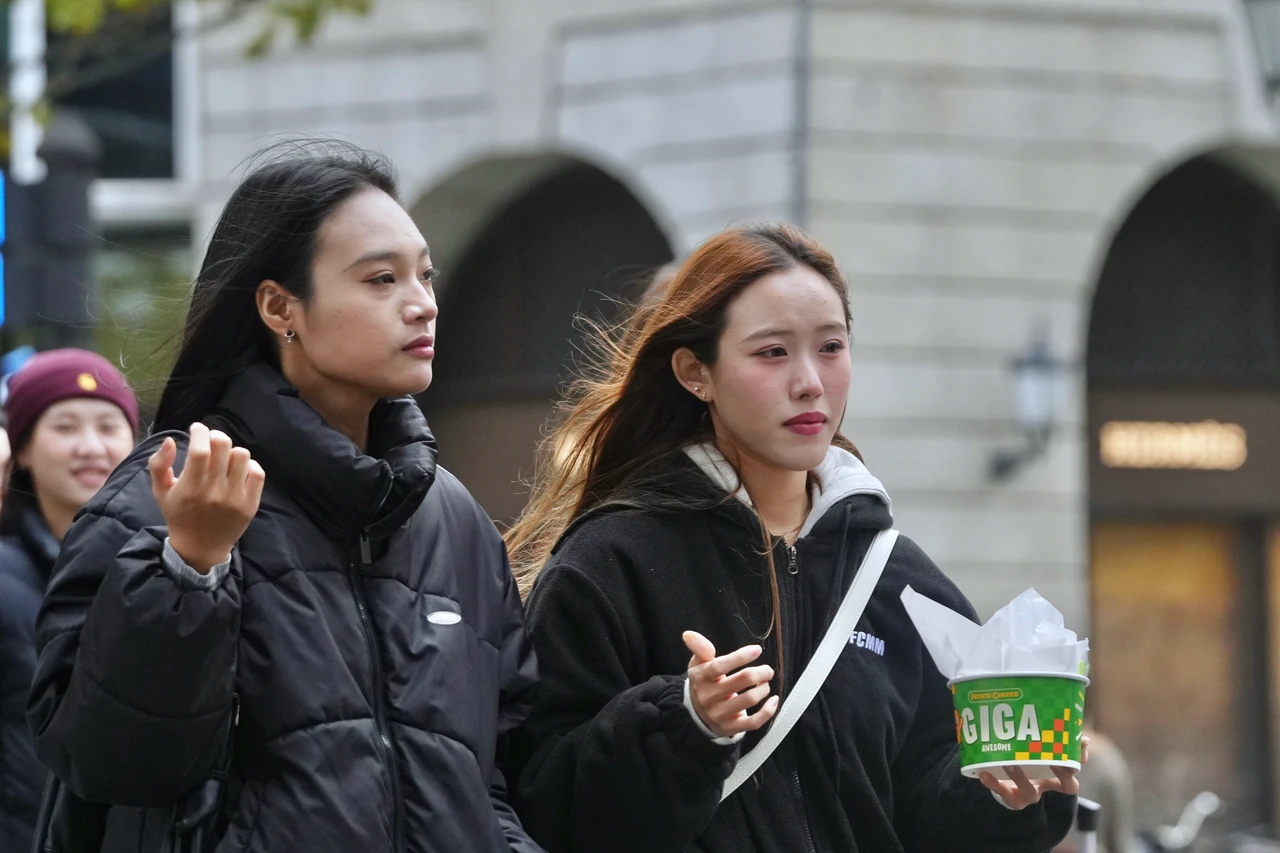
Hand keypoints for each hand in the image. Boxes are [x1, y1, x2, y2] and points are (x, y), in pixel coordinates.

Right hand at [149, 423, 264, 572]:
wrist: (201, 547)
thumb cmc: (179, 514)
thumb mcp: (160, 491)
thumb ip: (158, 464)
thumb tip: (169, 439)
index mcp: (191, 487)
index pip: (200, 449)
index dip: (200, 432)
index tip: (197, 428)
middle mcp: (215, 492)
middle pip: (223, 446)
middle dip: (215, 437)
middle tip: (210, 441)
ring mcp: (236, 498)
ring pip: (242, 456)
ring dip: (231, 451)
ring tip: (224, 458)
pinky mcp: (251, 504)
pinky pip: (257, 473)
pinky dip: (249, 466)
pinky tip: (238, 470)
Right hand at [683, 630, 778, 738]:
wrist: (696, 714)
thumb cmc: (704, 683)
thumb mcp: (698, 664)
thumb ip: (700, 648)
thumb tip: (689, 635)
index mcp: (700, 678)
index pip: (720, 666)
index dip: (740, 657)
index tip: (756, 650)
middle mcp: (708, 697)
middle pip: (741, 681)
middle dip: (760, 672)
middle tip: (767, 670)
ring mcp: (719, 714)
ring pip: (749, 699)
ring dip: (764, 689)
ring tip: (765, 683)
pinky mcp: (730, 728)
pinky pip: (753, 722)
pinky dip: (768, 711)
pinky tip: (773, 700)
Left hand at [980, 736, 1090, 809]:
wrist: (1007, 785)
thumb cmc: (1027, 764)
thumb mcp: (1040, 753)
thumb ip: (1057, 741)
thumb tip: (1081, 737)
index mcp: (1057, 777)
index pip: (1077, 772)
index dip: (1079, 765)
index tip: (1075, 752)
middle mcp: (1047, 787)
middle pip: (1064, 785)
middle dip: (1062, 773)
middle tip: (1055, 760)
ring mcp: (1029, 795)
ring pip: (1030, 792)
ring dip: (1020, 777)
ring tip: (1009, 763)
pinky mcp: (1011, 798)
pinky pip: (1003, 793)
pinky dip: (994, 784)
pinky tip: (984, 773)